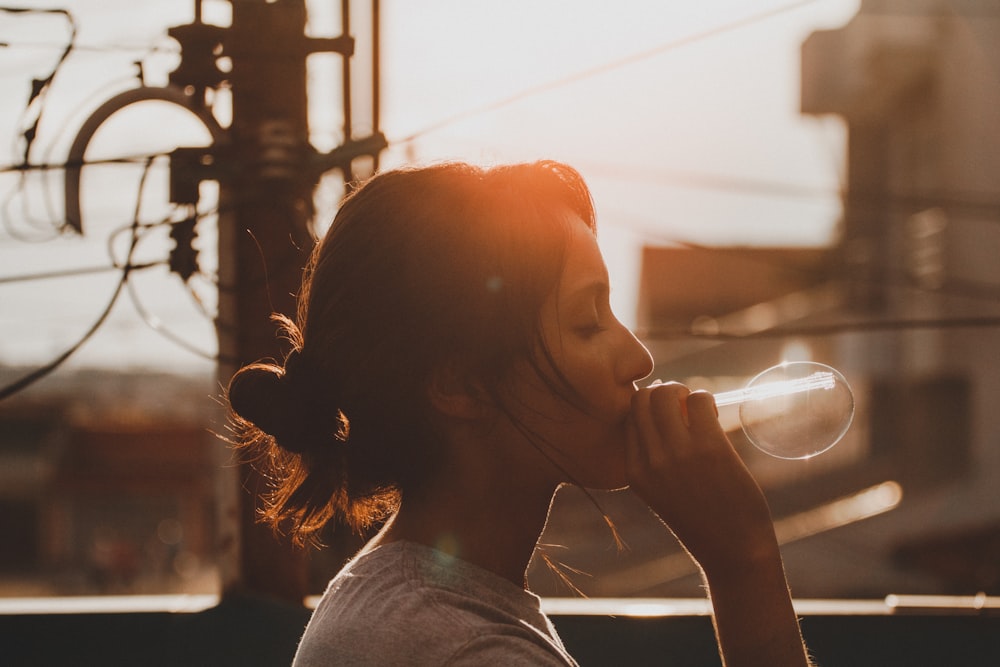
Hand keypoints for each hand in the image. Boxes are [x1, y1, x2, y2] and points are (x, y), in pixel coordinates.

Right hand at [625, 382, 778, 573]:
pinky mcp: (709, 448)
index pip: (628, 418)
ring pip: (666, 392)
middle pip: (642, 398)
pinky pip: (699, 399)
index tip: (670, 417)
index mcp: (634, 472)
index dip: (649, 408)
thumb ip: (655, 458)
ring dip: (684, 392)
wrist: (733, 552)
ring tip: (700, 411)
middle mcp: (650, 461)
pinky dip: (706, 399)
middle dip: (663, 392)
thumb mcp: (662, 492)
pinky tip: (714, 417)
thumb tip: (667, 409)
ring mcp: (678, 454)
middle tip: (684, 406)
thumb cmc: (702, 520)